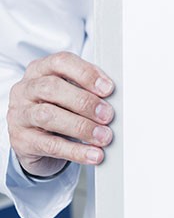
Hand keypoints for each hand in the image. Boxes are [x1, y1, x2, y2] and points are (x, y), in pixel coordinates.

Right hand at [7, 52, 114, 177]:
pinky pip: (50, 145)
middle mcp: (25, 89)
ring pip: (48, 116)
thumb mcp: (66, 94)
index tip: (107, 88)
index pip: (61, 62)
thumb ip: (84, 88)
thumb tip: (110, 96)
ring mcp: (19, 115)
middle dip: (84, 101)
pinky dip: (75, 151)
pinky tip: (92, 154)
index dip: (86, 73)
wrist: (31, 142)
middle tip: (107, 115)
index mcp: (38, 70)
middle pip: (52, 88)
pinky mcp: (21, 141)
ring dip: (81, 126)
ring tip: (103, 136)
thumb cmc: (54, 109)